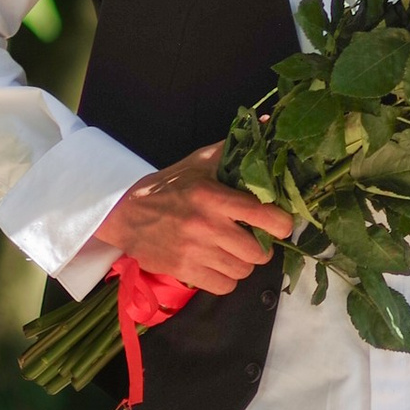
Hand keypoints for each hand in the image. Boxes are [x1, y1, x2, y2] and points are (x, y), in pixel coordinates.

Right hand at [94, 142, 293, 296]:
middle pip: (258, 252)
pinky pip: (224, 287)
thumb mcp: (200, 162)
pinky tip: (220, 265)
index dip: (282, 223)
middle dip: (262, 246)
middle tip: (254, 238)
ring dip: (244, 263)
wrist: (127, 214)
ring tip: (235, 251)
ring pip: (243, 271)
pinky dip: (227, 279)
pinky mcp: (184, 271)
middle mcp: (206, 226)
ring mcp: (195, 252)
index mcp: (214, 196)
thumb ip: (233, 148)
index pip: (264, 216)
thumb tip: (266, 122)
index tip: (280, 223)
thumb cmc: (170, 186)